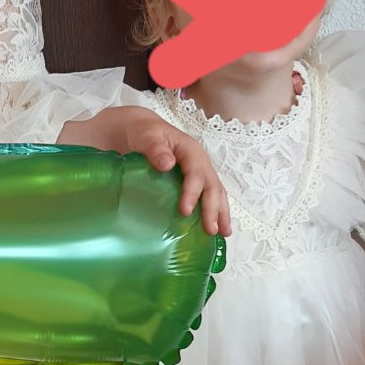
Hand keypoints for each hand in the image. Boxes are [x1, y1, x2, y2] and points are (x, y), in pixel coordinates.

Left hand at [60, 106, 231, 235]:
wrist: (141, 131)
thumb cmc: (143, 133)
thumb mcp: (146, 136)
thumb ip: (154, 147)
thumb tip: (167, 163)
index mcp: (190, 150)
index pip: (196, 172)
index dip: (193, 192)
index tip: (185, 211)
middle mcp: (199, 162)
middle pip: (212, 185)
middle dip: (213, 208)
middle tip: (211, 230)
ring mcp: (199, 172)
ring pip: (216, 192)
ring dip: (221, 213)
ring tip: (223, 234)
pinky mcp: (195, 182)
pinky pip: (208, 196)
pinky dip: (214, 212)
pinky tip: (215, 228)